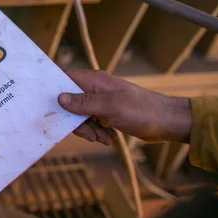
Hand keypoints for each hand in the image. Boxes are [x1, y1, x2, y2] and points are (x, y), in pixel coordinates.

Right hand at [58, 70, 190, 144]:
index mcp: (94, 81)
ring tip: (104, 138)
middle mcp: (95, 88)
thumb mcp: (110, 107)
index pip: (65, 78)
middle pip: (71, 102)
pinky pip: (93, 121)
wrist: (167, 122)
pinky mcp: (107, 112)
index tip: (50, 107)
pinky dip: (97, 131)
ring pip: (81, 115)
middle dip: (76, 121)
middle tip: (89, 135)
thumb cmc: (141, 111)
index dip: (55, 90)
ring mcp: (101, 100)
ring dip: (89, 129)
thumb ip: (84, 102)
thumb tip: (59, 97)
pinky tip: (109, 138)